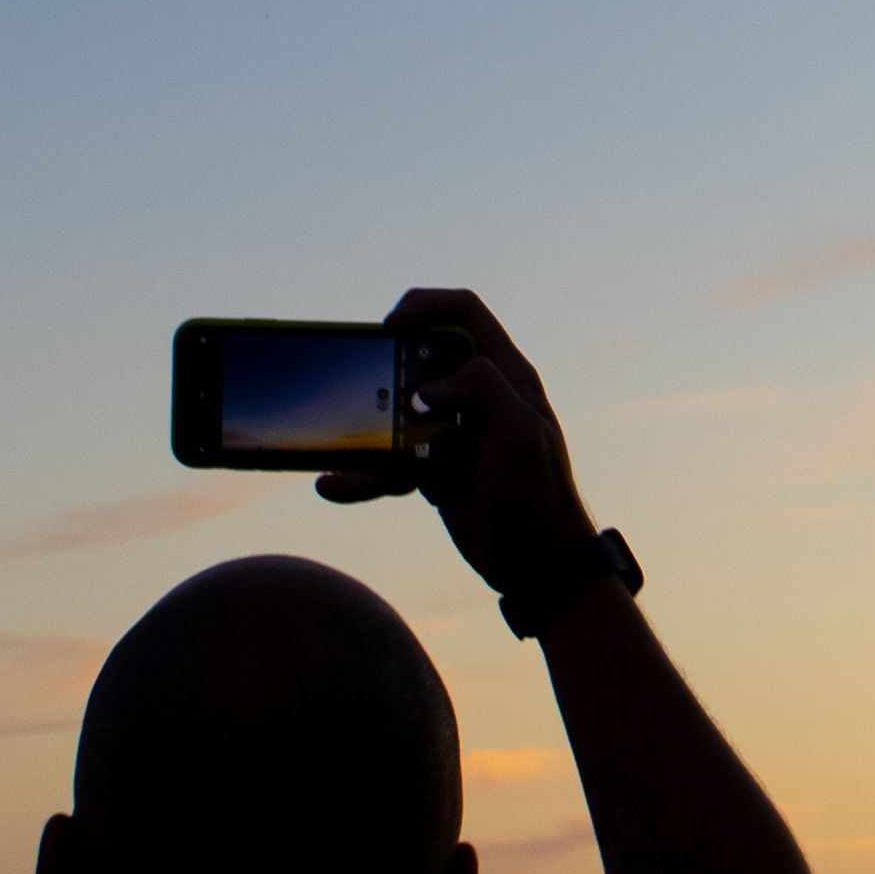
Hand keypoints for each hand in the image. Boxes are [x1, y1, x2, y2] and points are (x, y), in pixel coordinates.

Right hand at [315, 287, 603, 604]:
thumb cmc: (540, 497)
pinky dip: (363, 474)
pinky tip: (335, 485)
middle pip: (419, 358)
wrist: (537, 566)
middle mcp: (477, 396)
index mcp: (506, 375)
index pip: (463, 313)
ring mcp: (452, 433)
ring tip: (336, 448)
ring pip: (396, 413)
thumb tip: (428, 386)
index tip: (389, 329)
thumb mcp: (519, 434)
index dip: (424, 307)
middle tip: (359, 387)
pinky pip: (390, 462)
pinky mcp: (434, 469)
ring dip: (366, 429)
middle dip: (384, 369)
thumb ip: (483, 389)